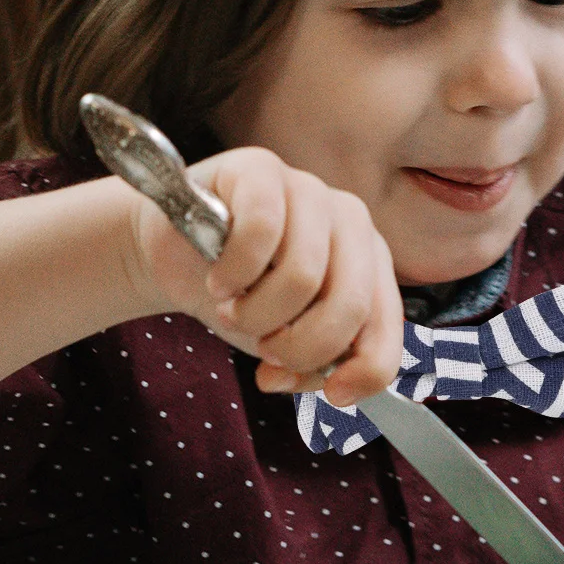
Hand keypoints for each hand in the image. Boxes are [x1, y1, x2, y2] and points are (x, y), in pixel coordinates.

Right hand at [122, 146, 402, 406]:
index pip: (386, 329)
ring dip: (256, 313)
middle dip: (299, 346)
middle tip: (263, 345)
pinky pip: (260, 232)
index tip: (332, 394)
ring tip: (233, 308)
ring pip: (302, 276)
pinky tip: (219, 279)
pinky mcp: (263, 170)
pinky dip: (233, 272)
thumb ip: (311, 366)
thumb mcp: (283, 341)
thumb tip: (315, 381)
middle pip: (349, 306)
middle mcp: (352, 223)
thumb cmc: (242, 295)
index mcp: (372, 266)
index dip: (363, 373)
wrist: (177, 254)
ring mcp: (310, 191)